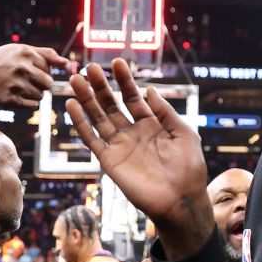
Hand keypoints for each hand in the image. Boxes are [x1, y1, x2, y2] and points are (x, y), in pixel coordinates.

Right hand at [0, 44, 66, 107]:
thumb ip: (45, 54)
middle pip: (49, 84)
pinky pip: (33, 105)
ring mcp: (16, 85)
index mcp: (26, 53)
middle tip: (27, 81)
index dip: (42, 71)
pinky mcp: (9, 100)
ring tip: (19, 87)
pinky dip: (28, 102)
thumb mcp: (20, 50)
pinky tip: (17, 95)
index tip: (29, 70)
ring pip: (41, 96)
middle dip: (42, 84)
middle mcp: (22, 68)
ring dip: (34, 94)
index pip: (50, 69)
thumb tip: (66, 62)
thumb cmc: (0, 60)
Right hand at [67, 60, 213, 255]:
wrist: (181, 199)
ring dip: (87, 99)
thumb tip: (150, 90)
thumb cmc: (188, 169)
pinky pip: (92, 139)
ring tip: (76, 79)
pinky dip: (81, 123)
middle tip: (90, 67)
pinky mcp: (109, 160)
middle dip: (102, 86)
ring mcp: (120, 146)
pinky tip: (72, 105)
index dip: (125, 81)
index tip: (117, 62)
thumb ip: (165, 112)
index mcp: (152, 125)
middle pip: (112, 105)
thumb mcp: (183, 134)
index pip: (134, 98)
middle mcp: (133, 134)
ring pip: (99, 118)